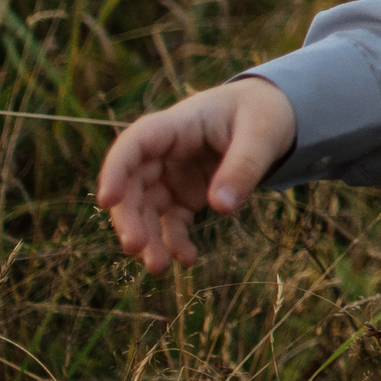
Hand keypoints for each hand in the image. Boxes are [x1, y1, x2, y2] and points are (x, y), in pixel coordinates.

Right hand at [95, 78, 297, 272]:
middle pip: (134, 183)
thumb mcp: (263, 133)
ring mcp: (172, 175)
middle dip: (129, 216)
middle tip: (135, 246)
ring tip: (158, 267)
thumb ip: (243, 166)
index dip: (116, 169)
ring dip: (148, 238)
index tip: (108, 199)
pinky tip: (188, 260)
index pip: (136, 142)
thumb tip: (221, 208)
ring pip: (147, 209)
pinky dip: (175, 242)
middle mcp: (166, 152)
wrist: (272, 114)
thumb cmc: (263, 113)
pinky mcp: (185, 195)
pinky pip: (171, 222)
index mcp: (179, 124)